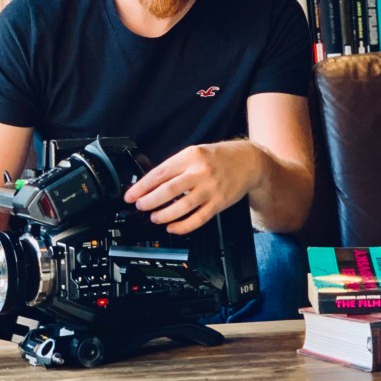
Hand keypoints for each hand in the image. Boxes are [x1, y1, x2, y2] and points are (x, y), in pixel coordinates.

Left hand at [123, 141, 260, 234]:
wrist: (249, 162)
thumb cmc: (219, 157)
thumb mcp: (195, 153)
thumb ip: (176, 166)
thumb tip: (151, 183)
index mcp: (191, 156)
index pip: (160, 173)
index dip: (142, 187)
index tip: (131, 195)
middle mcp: (200, 172)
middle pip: (168, 191)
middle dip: (149, 202)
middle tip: (140, 207)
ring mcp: (211, 189)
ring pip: (182, 207)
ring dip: (163, 215)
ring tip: (154, 217)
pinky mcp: (219, 203)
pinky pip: (198, 219)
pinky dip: (182, 226)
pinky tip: (173, 227)